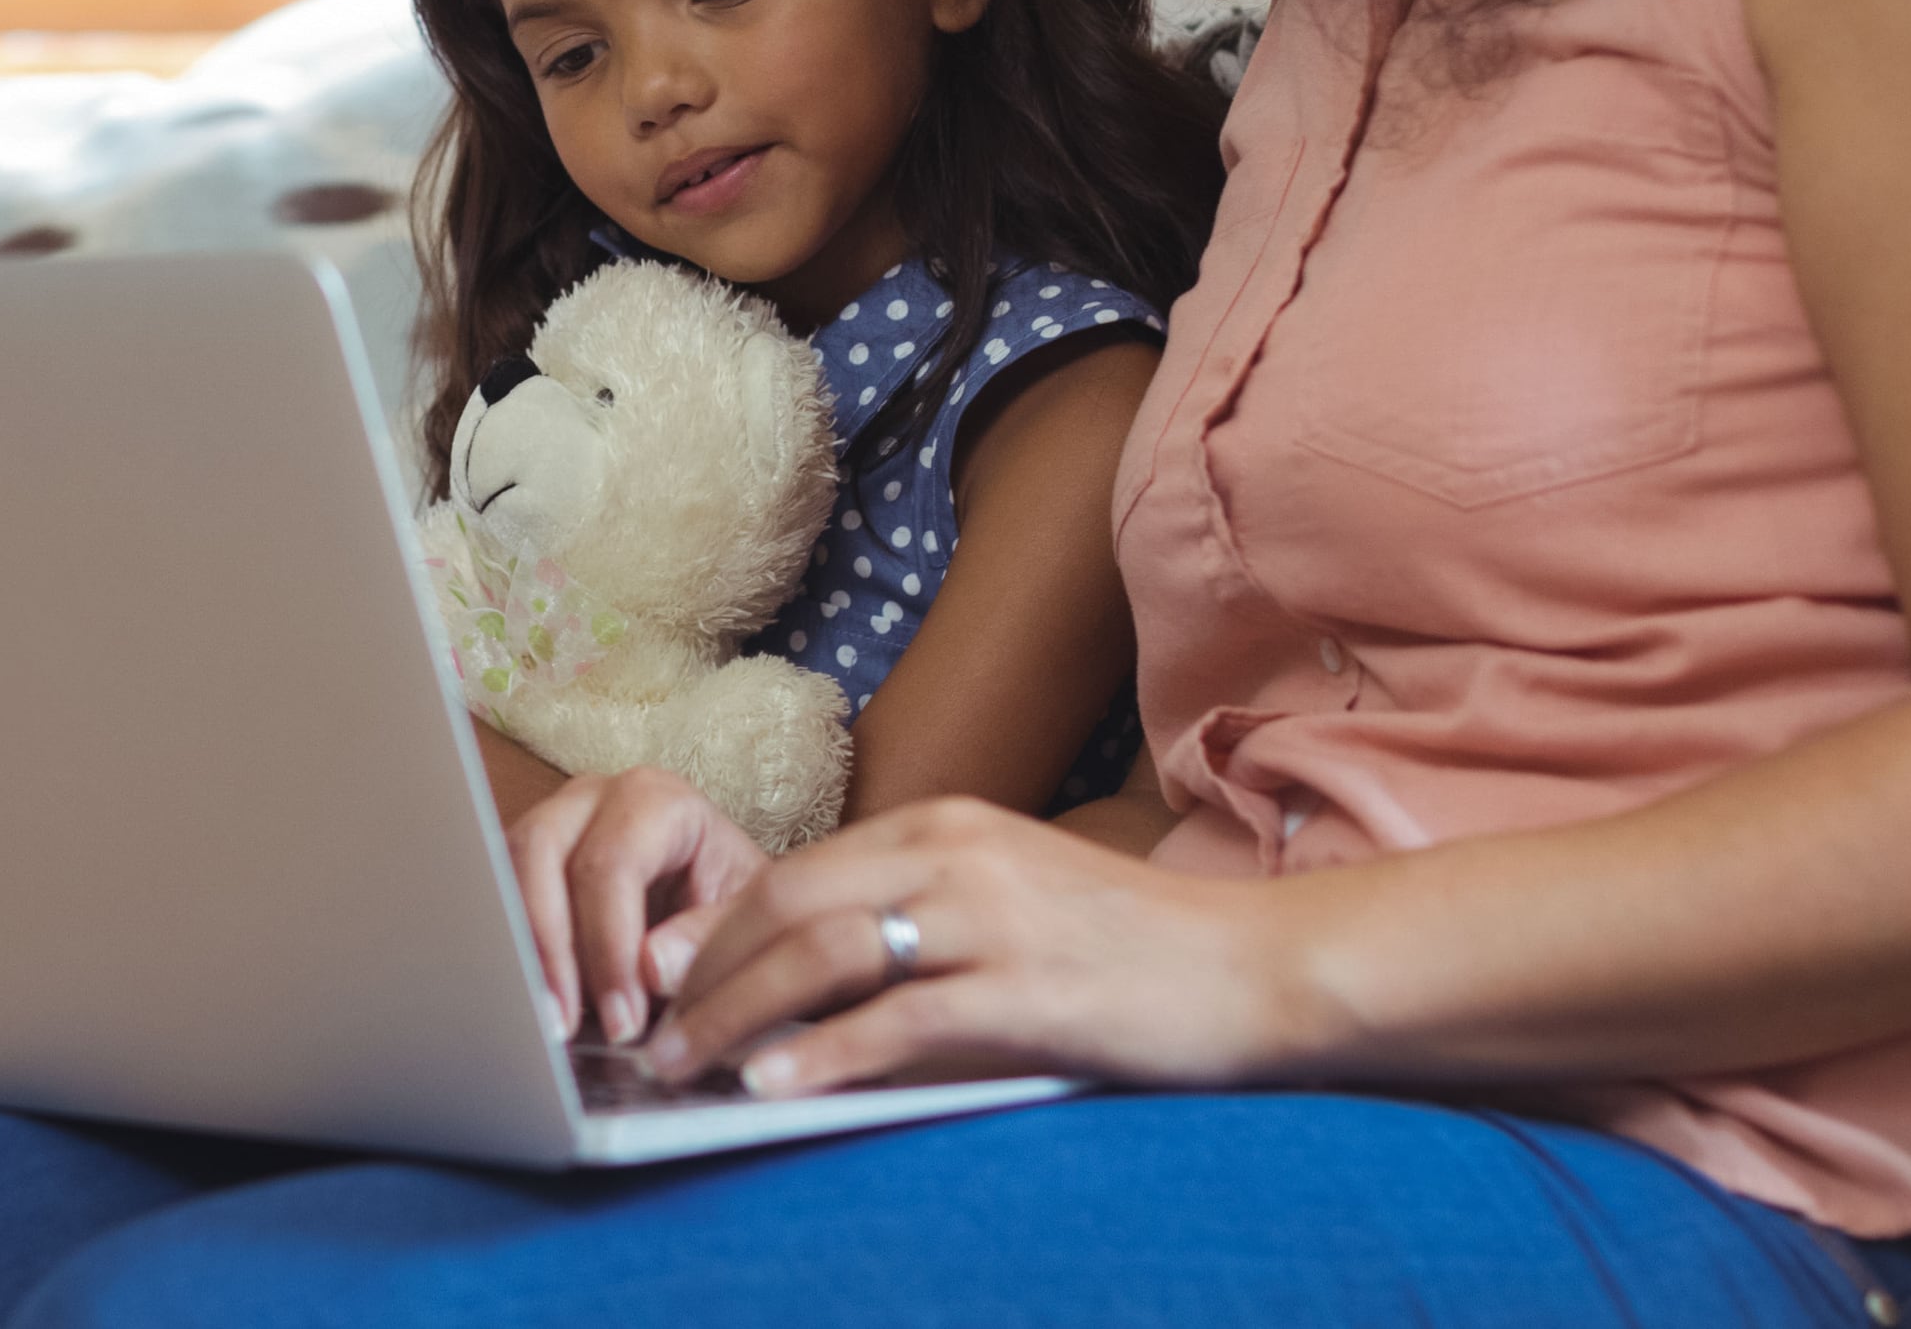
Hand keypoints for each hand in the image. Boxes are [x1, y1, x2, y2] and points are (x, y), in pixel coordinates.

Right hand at [506, 765, 766, 1049]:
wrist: (722, 907)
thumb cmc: (736, 909)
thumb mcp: (748, 924)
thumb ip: (707, 941)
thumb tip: (650, 965)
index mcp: (655, 801)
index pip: (612, 862)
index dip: (610, 945)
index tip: (622, 1018)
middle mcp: (592, 800)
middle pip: (541, 853)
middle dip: (550, 947)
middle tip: (565, 1023)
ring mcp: (552, 826)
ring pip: (505, 870)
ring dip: (520, 951)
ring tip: (546, 1021)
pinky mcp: (525, 863)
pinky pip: (497, 896)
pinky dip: (509, 950)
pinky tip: (531, 1001)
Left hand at [648, 796, 1318, 1097]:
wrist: (1258, 968)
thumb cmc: (1130, 949)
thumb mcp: (1009, 902)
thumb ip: (917, 917)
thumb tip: (812, 974)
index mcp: (945, 827)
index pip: (796, 870)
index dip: (716, 928)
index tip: (662, 979)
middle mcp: (957, 854)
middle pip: (789, 900)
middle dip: (706, 971)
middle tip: (653, 1033)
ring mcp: (992, 918)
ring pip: (825, 952)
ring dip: (740, 1012)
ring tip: (690, 1064)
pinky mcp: (1027, 991)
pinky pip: (899, 1019)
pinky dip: (824, 1051)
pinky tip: (776, 1083)